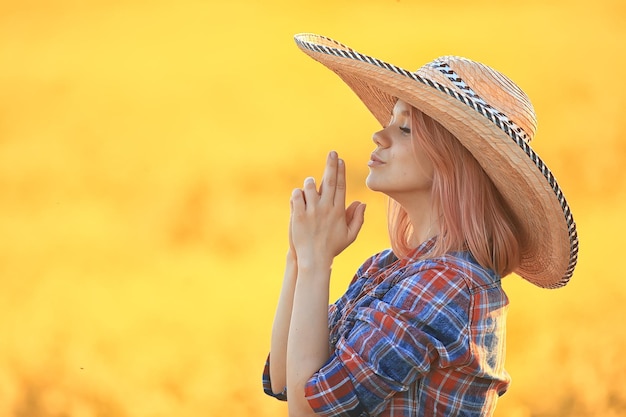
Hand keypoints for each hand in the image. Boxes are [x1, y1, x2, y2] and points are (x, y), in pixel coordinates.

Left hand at [290, 151, 365, 267]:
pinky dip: (298, 193)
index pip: (341, 186)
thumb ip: (357, 219)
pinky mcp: (299, 215)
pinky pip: (297, 196)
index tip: (340, 160)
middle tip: (332, 152)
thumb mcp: (350, 236)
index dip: (341, 172)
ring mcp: (312, 211)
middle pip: (330, 181)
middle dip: (331, 165)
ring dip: (310, 182)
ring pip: (311, 186)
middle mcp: (326, 208)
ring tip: (311, 184)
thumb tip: (362, 202)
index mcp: (339, 211)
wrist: (313, 260)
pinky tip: (299, 195)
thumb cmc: (332, 248)